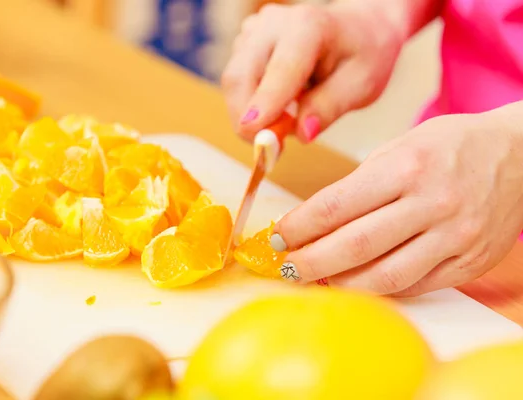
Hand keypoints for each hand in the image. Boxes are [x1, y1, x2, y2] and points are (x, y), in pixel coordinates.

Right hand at [221, 2, 403, 141]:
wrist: (357, 31)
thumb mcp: (362, 85)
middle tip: (270, 150)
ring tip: (285, 124)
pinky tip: (278, 108)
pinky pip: (236, 82)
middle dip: (246, 120)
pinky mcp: (244, 44)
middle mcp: (273, 23)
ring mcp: (254, 31)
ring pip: (234, 81)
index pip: (281, 69)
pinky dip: (250, 105)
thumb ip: (330, 107)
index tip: (253, 134)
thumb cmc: (363, 56)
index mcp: (309, 27)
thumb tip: (302, 133)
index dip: (265, 103)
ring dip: (249, 114)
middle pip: (240, 75)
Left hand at [273, 103, 522, 295]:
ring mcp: (454, 237)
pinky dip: (378, 288)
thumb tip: (315, 223)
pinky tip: (358, 282)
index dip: (298, 228)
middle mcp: (431, 203)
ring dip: (341, 284)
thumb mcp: (401, 146)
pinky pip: (413, 286)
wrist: (521, 154)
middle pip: (354, 247)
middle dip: (309, 263)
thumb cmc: (452, 145)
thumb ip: (360, 184)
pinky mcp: (469, 263)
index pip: (335, 206)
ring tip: (317, 279)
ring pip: (384, 277)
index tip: (278, 237)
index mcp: (406, 167)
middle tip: (287, 266)